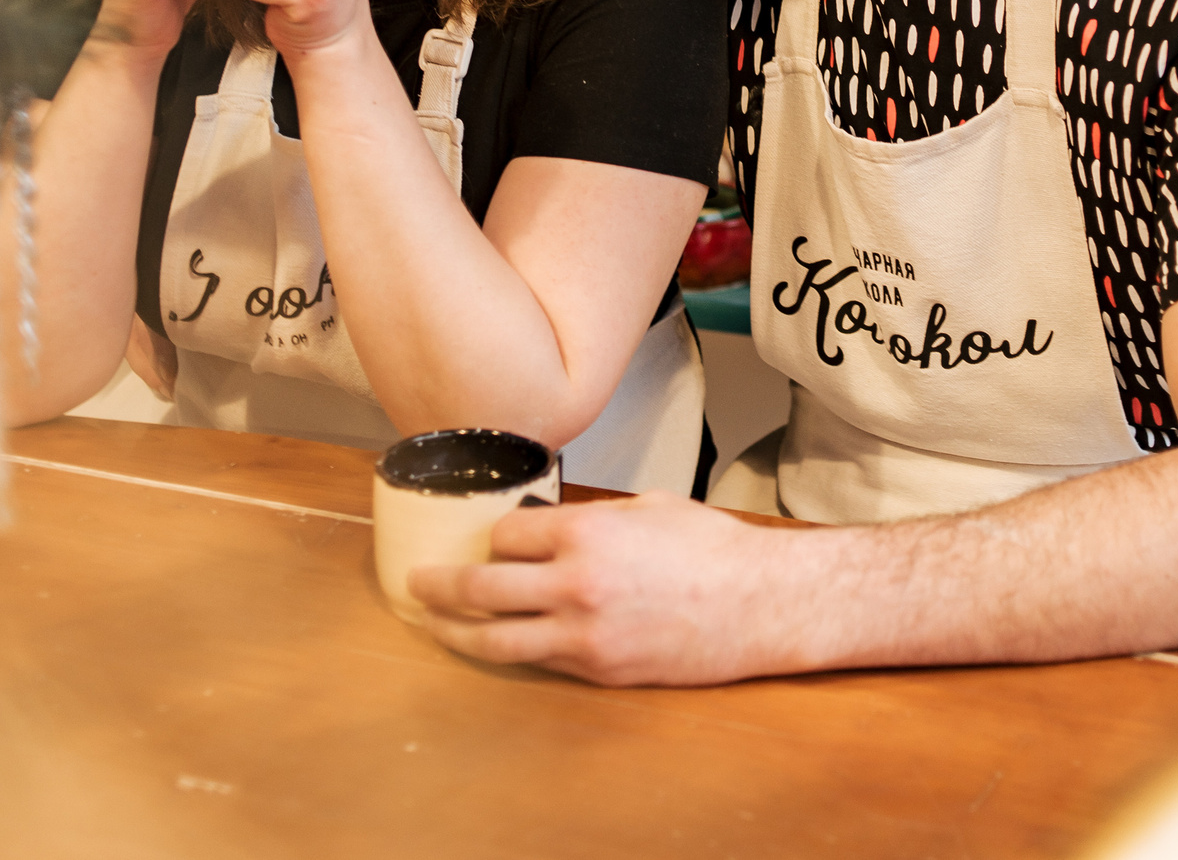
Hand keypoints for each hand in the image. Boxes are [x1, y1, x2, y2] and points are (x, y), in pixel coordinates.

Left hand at [409, 493, 818, 686]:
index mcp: (586, 533)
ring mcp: (585, 634)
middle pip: (481, 587)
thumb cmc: (713, 549)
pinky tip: (492, 646)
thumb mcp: (647, 508)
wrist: (760, 604)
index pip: (506, 534)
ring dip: (454, 631)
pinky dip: (509, 652)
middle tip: (417, 581)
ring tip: (430, 624)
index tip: (496, 538)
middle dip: (440, 585)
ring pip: (495, 639)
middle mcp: (576, 584)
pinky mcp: (599, 669)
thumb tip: (552, 525)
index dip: (496, 535)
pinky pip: (538, 662)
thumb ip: (591, 517)